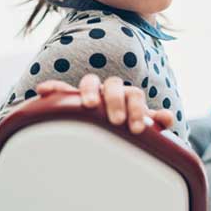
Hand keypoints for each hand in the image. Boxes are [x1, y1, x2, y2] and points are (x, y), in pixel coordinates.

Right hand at [37, 74, 174, 133]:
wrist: (106, 126)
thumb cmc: (123, 125)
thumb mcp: (138, 124)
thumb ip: (153, 120)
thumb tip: (167, 118)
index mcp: (127, 95)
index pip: (134, 94)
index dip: (136, 109)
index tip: (135, 129)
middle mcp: (109, 90)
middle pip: (114, 85)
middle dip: (116, 101)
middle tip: (117, 121)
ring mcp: (90, 92)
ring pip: (90, 81)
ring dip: (90, 90)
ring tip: (89, 105)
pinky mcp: (71, 98)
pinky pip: (61, 89)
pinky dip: (54, 88)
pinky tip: (43, 90)